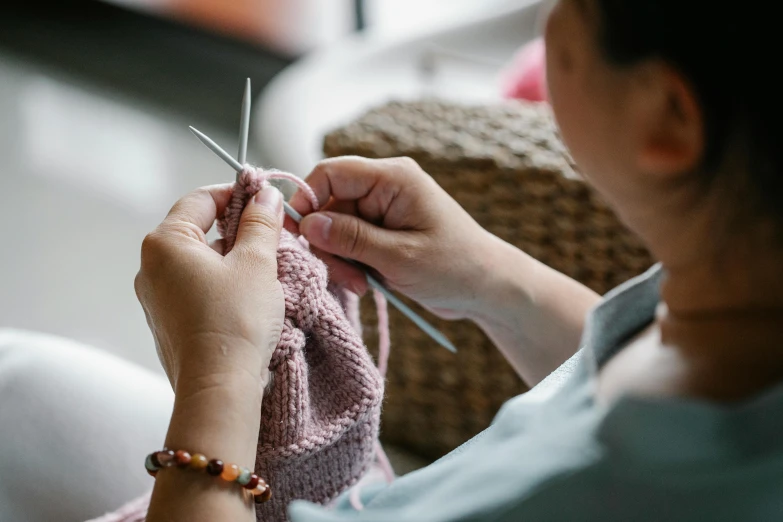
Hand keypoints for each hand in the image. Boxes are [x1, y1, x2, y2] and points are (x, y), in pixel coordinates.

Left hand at [135, 184, 284, 393]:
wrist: (218, 387)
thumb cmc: (235, 321)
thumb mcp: (256, 263)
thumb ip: (260, 223)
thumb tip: (265, 195)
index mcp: (165, 243)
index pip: (201, 200)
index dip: (237, 194)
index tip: (266, 200)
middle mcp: (151, 267)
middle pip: (199, 231)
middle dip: (238, 230)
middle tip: (273, 238)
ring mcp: (156, 298)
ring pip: (200, 262)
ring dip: (233, 260)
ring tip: (267, 272)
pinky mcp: (167, 323)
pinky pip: (196, 289)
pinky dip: (222, 285)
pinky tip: (249, 299)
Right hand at [288, 156, 496, 319]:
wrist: (487, 287)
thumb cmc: (455, 267)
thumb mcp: (400, 256)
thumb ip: (352, 238)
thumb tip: (308, 224)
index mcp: (393, 179)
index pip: (332, 172)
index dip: (307, 198)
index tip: (298, 235)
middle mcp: (385, 187)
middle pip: (329, 204)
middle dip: (329, 242)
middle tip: (347, 277)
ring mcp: (383, 210)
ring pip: (335, 228)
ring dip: (340, 259)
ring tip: (361, 285)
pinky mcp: (382, 232)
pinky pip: (349, 242)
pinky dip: (351, 264)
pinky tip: (367, 283)